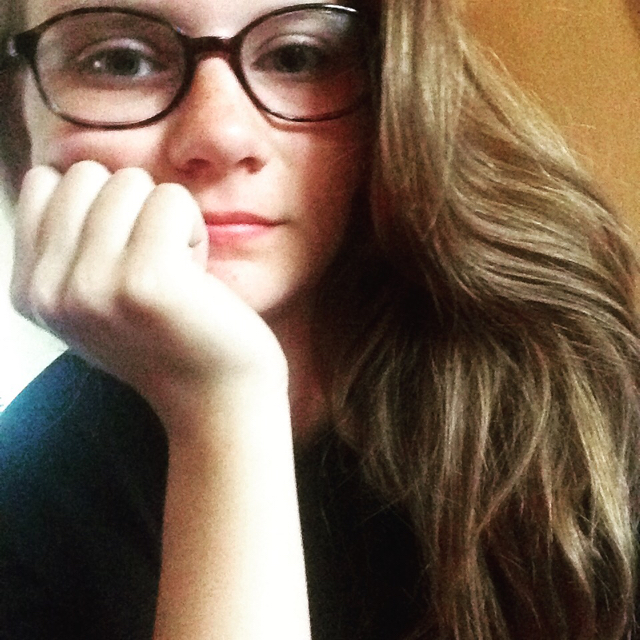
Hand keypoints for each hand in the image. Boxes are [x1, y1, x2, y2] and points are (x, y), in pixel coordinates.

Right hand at [11, 161, 287, 426]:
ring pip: (130, 181)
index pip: (43, 183)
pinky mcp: (145, 281)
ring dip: (166, 220)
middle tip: (156, 267)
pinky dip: (194, 229)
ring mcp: (92, 287)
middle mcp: (48, 292)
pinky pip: (171, 199)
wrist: (218, 398)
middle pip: (86, 174)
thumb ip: (68, 241)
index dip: (99, 206)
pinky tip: (198, 277)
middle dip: (133, 209)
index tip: (124, 260)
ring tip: (178, 275)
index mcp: (30, 292)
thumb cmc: (171, 336)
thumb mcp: (97, 295)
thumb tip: (60, 168)